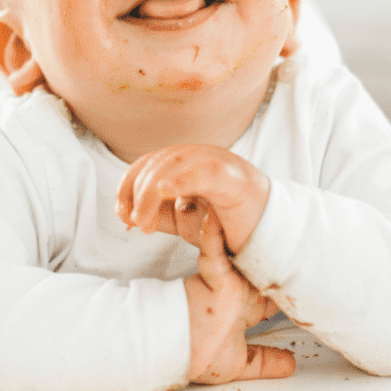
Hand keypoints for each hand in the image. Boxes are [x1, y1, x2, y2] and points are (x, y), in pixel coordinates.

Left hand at [115, 145, 270, 254]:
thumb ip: (157, 214)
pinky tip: (165, 191)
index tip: (121, 212)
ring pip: (173, 164)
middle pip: (156, 162)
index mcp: (186, 161)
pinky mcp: (234, 177)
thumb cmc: (226, 226)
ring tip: (144, 221)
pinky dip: (181, 179)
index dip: (128, 185)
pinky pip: (205, 172)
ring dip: (151, 192)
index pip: (148, 162)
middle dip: (137, 193)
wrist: (268, 236)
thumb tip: (126, 214)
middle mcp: (200, 155)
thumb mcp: (183, 221)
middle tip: (135, 223)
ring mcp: (219, 161)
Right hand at [184, 209, 295, 383]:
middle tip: (297, 238)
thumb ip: (265, 361)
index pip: (269, 292)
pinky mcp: (214, 275)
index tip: (303, 276)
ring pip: (245, 254)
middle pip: (261, 268)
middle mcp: (237, 290)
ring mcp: (227, 281)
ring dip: (250, 235)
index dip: (284, 285)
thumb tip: (292, 366)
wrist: (173, 353)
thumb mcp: (239, 362)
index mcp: (242, 307)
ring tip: (263, 211)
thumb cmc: (197, 355)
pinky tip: (217, 214)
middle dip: (277, 252)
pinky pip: (214, 248)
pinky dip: (213, 233)